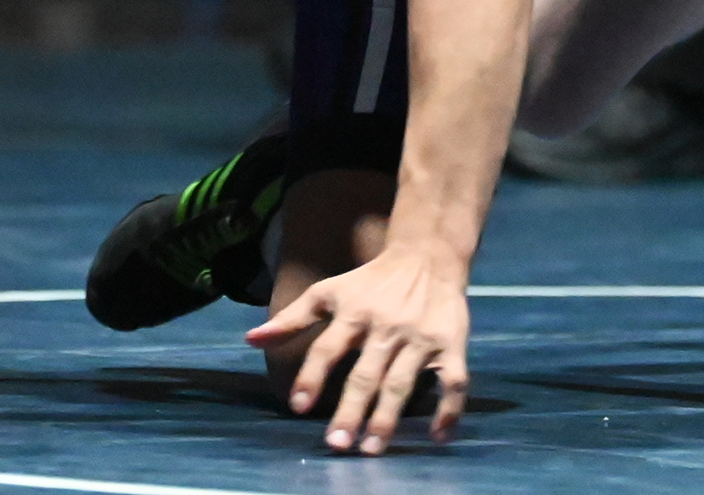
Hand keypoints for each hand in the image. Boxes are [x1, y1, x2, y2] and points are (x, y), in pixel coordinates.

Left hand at [247, 242, 472, 452]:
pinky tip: (437, 437)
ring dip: (387, 418)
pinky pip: (454, 382)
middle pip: (366, 374)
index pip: (328, 346)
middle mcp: (386, 327)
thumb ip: (292, 318)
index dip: (312, 375)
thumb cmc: (370, 281)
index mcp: (354, 313)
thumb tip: (250, 340)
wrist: (428, 255)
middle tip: (336, 445)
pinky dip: (449, 411)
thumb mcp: (329, 291)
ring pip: (403, 382)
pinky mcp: (451, 345)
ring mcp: (420, 338)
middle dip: (351, 410)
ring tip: (371, 449)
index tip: (298, 406)